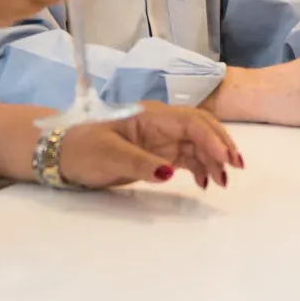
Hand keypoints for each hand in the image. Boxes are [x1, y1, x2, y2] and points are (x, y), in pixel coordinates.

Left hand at [58, 104, 243, 189]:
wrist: (62, 155)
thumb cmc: (84, 150)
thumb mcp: (109, 156)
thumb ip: (140, 164)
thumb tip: (170, 173)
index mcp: (151, 117)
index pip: (190, 122)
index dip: (212, 138)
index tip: (226, 159)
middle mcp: (160, 125)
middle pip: (200, 129)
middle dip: (221, 145)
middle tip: (236, 169)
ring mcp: (160, 139)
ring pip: (197, 144)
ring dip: (213, 160)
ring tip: (222, 183)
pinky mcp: (158, 154)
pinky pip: (187, 157)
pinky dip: (200, 168)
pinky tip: (206, 184)